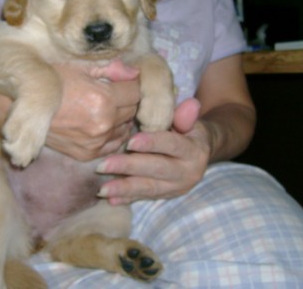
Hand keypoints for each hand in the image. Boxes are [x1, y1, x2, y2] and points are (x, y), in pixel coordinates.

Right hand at [46, 59, 140, 160]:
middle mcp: (103, 124)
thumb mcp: (80, 67)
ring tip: (106, 108)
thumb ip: (111, 69)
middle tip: (113, 92)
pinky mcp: (87, 154)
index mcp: (103, 100)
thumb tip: (136, 73)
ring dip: (121, 118)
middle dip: (127, 100)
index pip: (136, 91)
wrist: (24, 108)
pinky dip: (113, 134)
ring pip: (125, 128)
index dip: (131, 83)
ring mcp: (95, 142)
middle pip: (133, 110)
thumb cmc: (50, 82)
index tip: (122, 81)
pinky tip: (103, 124)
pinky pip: (113, 144)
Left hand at [96, 98, 210, 203]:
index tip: (130, 142)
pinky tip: (111, 199)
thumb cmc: (188, 131)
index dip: (152, 143)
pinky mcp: (166, 196)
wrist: (200, 155)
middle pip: (156, 169)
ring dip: (124, 189)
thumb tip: (190, 104)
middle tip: (103, 165)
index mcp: (193, 151)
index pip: (172, 145)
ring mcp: (176, 187)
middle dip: (129, 167)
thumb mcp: (191, 121)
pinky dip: (127, 199)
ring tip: (102, 189)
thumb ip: (185, 115)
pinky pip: (145, 198)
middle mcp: (187, 172)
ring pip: (149, 188)